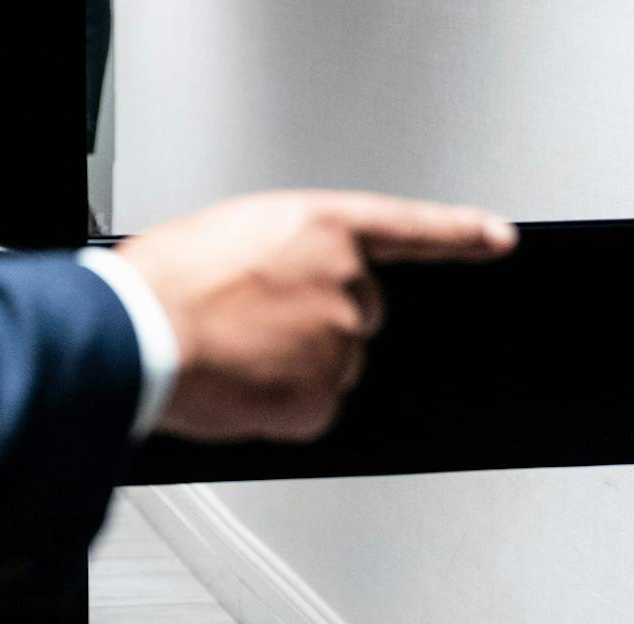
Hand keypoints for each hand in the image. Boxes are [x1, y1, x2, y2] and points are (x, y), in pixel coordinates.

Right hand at [116, 190, 515, 441]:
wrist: (136, 332)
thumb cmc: (161, 280)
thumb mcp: (229, 233)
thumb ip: (284, 251)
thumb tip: (284, 282)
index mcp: (320, 228)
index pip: (410, 229)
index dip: (459, 234)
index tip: (497, 238)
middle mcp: (343, 283)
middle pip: (358, 309)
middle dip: (316, 316)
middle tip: (252, 317)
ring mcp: (338, 343)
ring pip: (331, 361)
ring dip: (292, 360)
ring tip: (233, 347)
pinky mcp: (321, 398)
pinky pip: (311, 405)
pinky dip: (280, 401)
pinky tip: (240, 381)